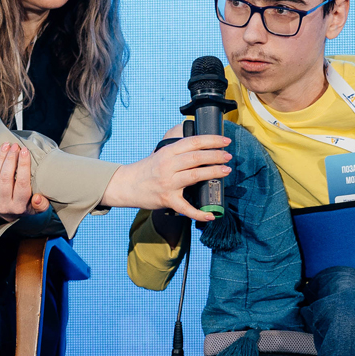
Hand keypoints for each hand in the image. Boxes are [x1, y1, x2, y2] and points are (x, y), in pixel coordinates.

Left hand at [0, 143, 50, 219]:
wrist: (7, 216)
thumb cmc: (25, 206)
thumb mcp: (37, 209)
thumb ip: (42, 204)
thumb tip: (37, 198)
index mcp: (19, 207)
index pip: (22, 184)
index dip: (23, 165)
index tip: (25, 150)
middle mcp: (3, 206)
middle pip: (5, 179)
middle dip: (10, 159)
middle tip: (14, 146)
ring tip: (5, 146)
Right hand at [101, 133, 231, 221]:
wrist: (126, 185)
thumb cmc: (147, 169)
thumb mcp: (160, 154)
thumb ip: (178, 150)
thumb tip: (202, 146)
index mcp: (167, 152)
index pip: (192, 142)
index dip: (211, 140)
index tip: (225, 141)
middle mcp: (168, 165)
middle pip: (196, 158)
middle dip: (215, 155)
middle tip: (228, 156)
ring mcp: (168, 183)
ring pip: (194, 176)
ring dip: (212, 173)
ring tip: (225, 171)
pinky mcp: (167, 200)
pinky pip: (186, 208)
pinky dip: (199, 213)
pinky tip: (211, 215)